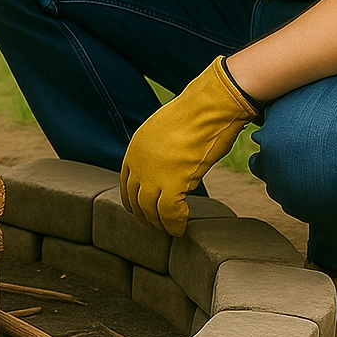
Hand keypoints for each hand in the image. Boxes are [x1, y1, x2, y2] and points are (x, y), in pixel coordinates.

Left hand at [120, 57, 259, 235]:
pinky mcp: (173, 182)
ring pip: (150, 210)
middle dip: (144, 215)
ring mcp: (154, 174)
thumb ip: (159, 151)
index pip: (126, 184)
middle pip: (135, 200)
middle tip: (155, 225)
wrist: (210, 106)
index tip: (142, 209)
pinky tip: (180, 228)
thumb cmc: (197, 114)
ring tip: (169, 230)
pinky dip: (175, 224)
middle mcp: (139, 164)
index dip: (134, 200)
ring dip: (159, 224)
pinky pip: (170, 213)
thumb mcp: (165, 131)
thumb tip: (168, 166)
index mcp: (135, 149)